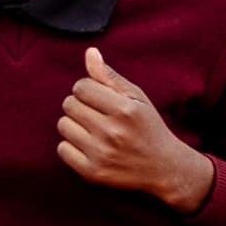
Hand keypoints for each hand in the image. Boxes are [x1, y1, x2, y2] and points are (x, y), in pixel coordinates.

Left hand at [55, 46, 212, 212]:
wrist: (163, 168)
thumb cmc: (148, 127)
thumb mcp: (136, 97)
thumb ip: (109, 76)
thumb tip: (89, 53)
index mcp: (124, 109)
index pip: (81, 87)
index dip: (87, 90)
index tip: (98, 99)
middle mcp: (112, 132)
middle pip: (69, 105)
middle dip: (80, 106)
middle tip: (96, 115)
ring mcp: (101, 153)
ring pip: (63, 126)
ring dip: (74, 125)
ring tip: (92, 130)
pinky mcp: (92, 172)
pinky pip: (62, 150)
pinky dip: (71, 147)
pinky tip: (88, 146)